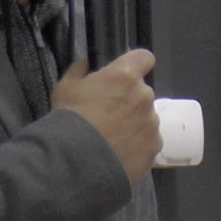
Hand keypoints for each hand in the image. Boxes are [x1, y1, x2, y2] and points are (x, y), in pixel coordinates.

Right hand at [53, 49, 159, 181]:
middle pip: (142, 92)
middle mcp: (144, 96)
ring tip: (112, 139)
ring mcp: (152, 123)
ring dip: (134, 124)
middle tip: (108, 116)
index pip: (144, 58)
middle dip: (129, 100)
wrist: (75, 161)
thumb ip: (79, 71)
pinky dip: (137, 146)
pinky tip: (119, 153)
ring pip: (146, 118)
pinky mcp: (154, 147)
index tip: (124, 77)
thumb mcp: (65, 88)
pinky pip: (148, 141)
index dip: (135, 66)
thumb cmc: (70, 119)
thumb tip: (86, 64)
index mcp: (125, 76)